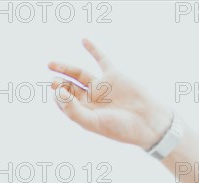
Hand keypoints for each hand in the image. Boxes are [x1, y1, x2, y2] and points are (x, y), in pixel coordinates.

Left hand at [48, 38, 172, 150]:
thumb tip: (58, 92)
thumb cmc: (121, 127)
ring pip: (79, 74)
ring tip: (50, 65)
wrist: (148, 121)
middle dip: (59, 84)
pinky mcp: (113, 75)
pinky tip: (83, 40)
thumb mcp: (94, 122)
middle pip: (69, 88)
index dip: (58, 97)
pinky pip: (101, 60)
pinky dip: (93, 50)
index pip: (65, 103)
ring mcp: (102, 86)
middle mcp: (91, 99)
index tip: (58, 93)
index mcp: (85, 113)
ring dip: (65, 68)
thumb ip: (74, 110)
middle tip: (53, 81)